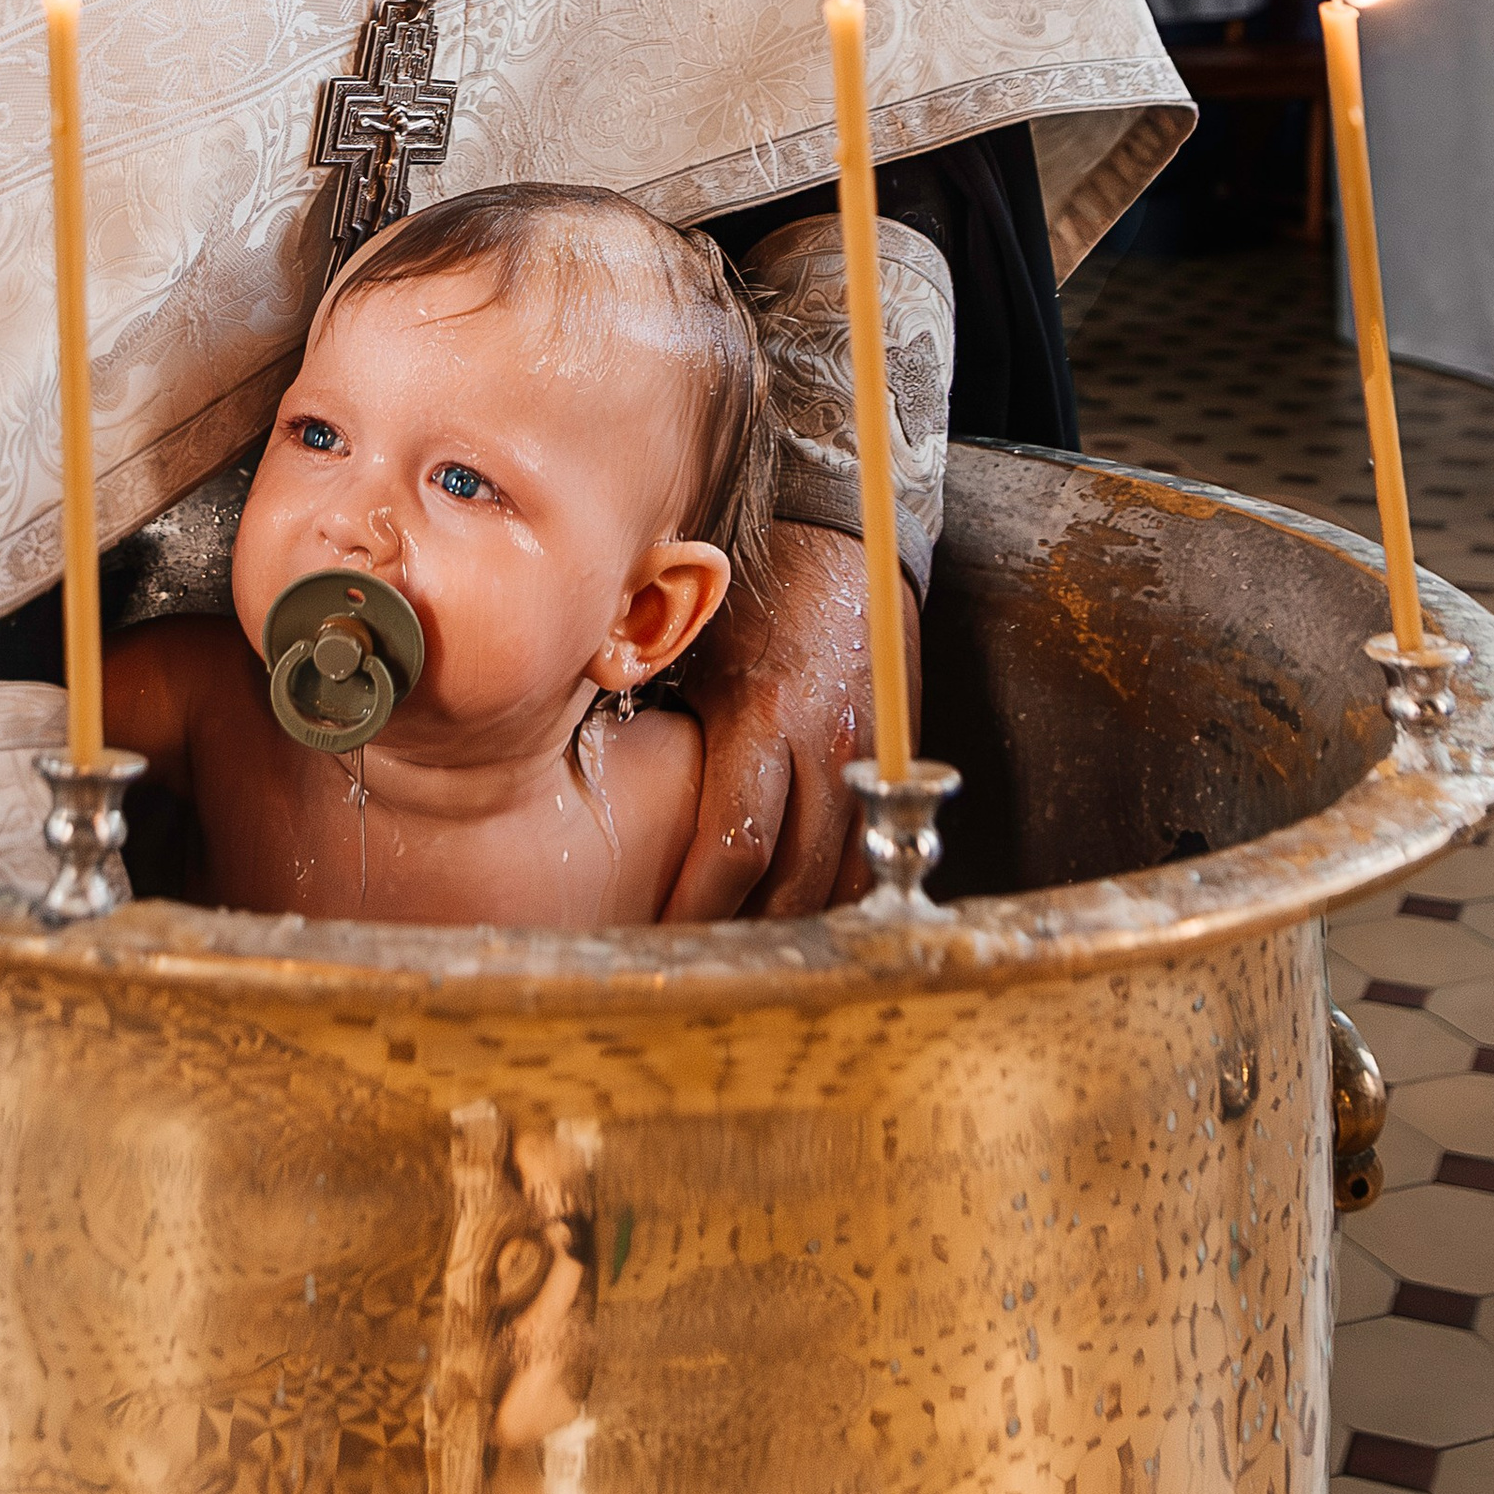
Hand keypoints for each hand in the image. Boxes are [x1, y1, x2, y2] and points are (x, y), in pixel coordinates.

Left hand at [665, 525, 910, 921]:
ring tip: (748, 945)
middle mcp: (829, 743)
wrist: (843, 533)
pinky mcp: (898, 757)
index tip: (665, 934)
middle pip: (798, 881)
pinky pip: (876, 849)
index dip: (700, 904)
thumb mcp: (693, 641)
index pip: (739, 845)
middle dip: (749, 931)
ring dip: (800, 919)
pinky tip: (802, 904)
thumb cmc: (751, 584)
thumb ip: (657, 711)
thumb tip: (594, 778)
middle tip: (701, 960)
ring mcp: (875, 754)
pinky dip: (841, 887)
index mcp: (767, 713)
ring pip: (847, 877)